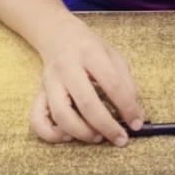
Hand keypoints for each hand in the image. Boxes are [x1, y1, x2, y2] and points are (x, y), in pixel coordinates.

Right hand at [28, 17, 144, 146]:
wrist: (59, 36)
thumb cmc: (90, 48)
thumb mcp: (113, 55)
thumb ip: (126, 82)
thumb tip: (135, 114)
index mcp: (90, 53)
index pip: (111, 83)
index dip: (127, 107)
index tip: (136, 123)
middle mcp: (67, 67)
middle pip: (86, 103)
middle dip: (106, 126)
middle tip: (120, 139)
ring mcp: (50, 82)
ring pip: (61, 115)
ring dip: (82, 133)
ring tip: (98, 137)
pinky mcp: (39, 93)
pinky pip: (38, 120)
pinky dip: (52, 134)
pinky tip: (69, 136)